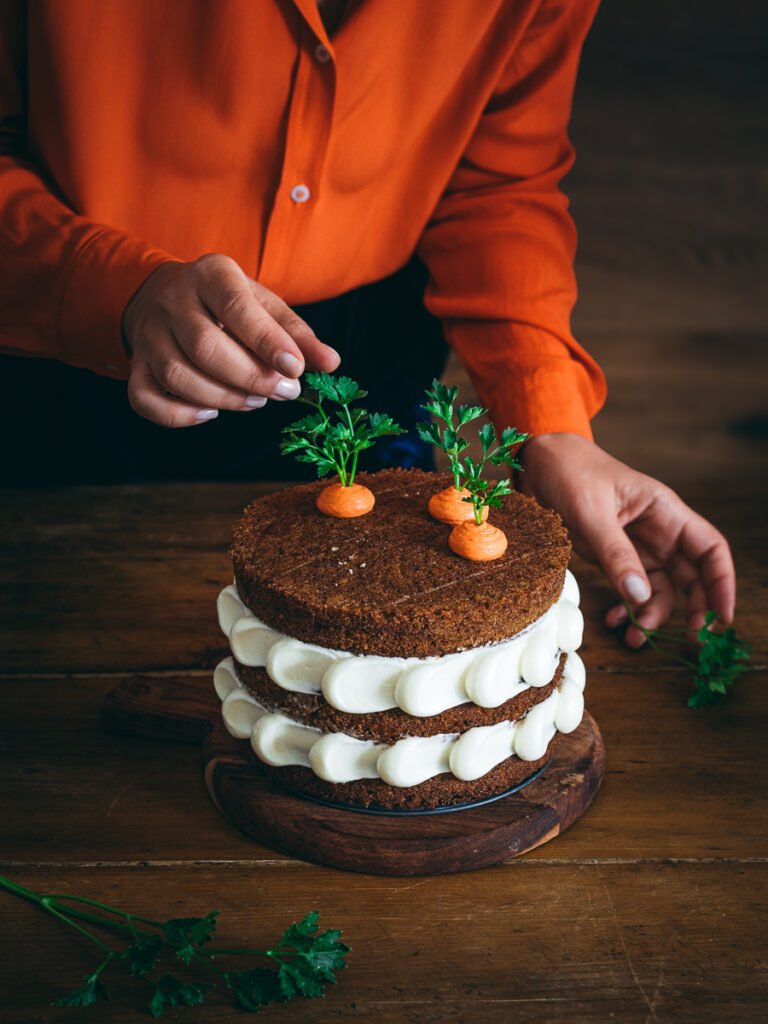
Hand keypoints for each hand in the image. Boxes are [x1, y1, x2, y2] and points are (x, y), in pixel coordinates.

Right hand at [122, 254, 339, 426]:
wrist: (167, 295)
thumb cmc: (228, 305)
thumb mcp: (264, 305)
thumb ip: (296, 334)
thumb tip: (330, 363)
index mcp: (211, 275)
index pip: (236, 308)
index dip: (267, 343)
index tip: (295, 370)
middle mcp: (173, 301)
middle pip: (204, 347)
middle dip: (250, 377)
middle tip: (283, 392)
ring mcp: (150, 334)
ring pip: (177, 375)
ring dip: (223, 398)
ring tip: (255, 401)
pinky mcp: (137, 365)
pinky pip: (145, 398)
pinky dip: (179, 416)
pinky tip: (211, 412)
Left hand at [520, 433, 735, 646]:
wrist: (539, 461)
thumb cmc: (570, 472)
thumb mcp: (591, 512)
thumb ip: (615, 554)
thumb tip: (640, 596)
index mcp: (664, 511)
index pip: (709, 548)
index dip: (722, 582)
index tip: (722, 616)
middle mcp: (658, 531)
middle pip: (691, 576)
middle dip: (693, 608)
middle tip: (688, 639)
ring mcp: (636, 546)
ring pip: (661, 589)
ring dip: (653, 616)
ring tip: (634, 639)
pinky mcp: (613, 557)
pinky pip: (631, 589)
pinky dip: (628, 608)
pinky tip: (615, 620)